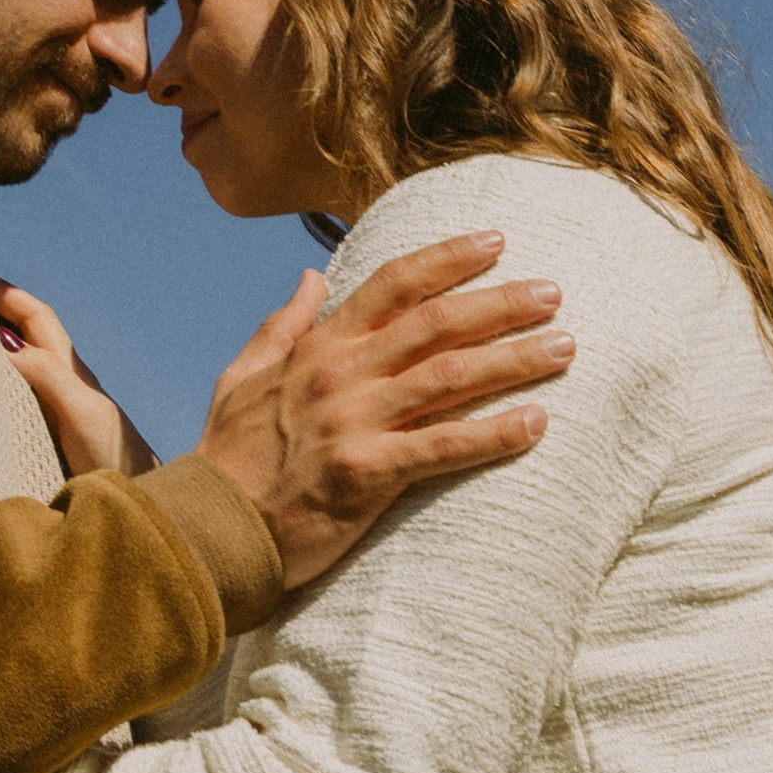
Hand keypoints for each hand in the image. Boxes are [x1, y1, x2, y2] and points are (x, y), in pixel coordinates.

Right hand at [0, 273, 159, 477]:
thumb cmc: (115, 457)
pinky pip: (11, 390)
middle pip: (22, 330)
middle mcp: (59, 380)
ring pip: (16, 359)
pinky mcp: (47, 433)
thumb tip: (5, 348)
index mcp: (68, 368)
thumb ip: (49, 377)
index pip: (33, 315)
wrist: (139, 498)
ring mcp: (53, 405)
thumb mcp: (82, 412)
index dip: (2, 290)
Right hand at [197, 231, 571, 590]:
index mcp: (317, 347)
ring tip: (564, 349)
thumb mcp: (242, 375)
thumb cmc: (228, 457)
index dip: (449, 258)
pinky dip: (495, 433)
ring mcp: (355, 422)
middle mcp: (340, 374)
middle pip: (438, 323)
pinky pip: (445, 447)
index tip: (496, 241)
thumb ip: (282, 324)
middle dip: (502, 303)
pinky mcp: (367, 474)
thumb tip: (310, 274)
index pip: (393, 284)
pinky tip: (536, 423)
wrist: (208, 531)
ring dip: (515, 359)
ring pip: (452, 377)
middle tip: (554, 294)